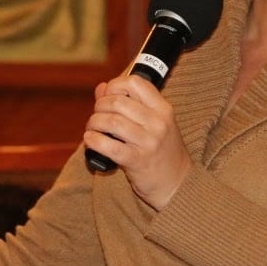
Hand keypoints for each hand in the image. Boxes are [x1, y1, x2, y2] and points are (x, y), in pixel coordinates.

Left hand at [83, 74, 192, 209]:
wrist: (176, 182)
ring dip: (94, 123)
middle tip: (96, 115)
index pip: (135, 83)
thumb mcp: (154, 122)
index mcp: (163, 108)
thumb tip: (101, 88)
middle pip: (119, 101)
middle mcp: (158, 122)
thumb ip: (129, 102)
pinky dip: (94, 140)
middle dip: (100, 106)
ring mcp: (149, 142)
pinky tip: (90, 140)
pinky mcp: (137, 161)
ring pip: (111, 121)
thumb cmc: (161, 149)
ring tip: (92, 128)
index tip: (108, 94)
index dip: (115, 85)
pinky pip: (109, 146)